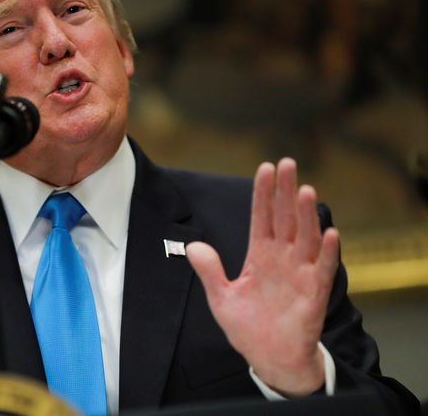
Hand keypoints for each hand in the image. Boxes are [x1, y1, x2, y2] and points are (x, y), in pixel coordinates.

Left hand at [186, 158, 339, 395]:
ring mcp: (300, 274)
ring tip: (304, 190)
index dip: (263, 194)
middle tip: (287, 163)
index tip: (265, 168)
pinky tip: (328, 234)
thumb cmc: (249, 328)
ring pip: (305, 238)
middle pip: (285, 218)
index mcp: (260, 256)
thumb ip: (209, 271)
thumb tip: (194, 245)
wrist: (270, 359)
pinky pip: (322, 270)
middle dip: (285, 191)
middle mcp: (283, 259)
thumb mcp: (221, 298)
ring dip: (305, 215)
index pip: (262, 217)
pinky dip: (326, 253)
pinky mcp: (314, 294)